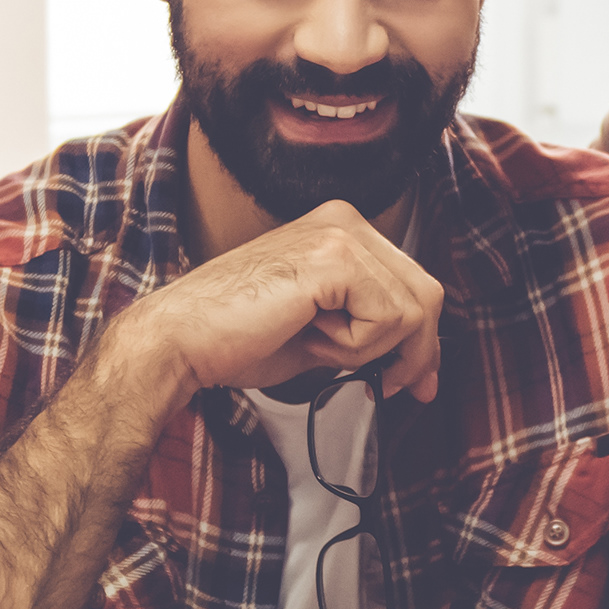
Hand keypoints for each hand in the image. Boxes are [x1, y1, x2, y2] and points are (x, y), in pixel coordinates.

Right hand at [120, 201, 443, 403]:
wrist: (182, 340)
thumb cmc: (237, 337)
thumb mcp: (323, 330)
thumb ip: (368, 330)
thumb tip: (418, 360)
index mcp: (342, 229)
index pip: (414, 283)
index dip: (423, 340)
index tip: (416, 380)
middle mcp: (345, 221)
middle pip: (426, 294)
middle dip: (416, 352)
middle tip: (391, 387)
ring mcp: (341, 234)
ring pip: (411, 310)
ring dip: (370, 350)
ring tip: (316, 343)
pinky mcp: (334, 258)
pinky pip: (386, 319)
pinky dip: (354, 346)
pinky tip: (310, 335)